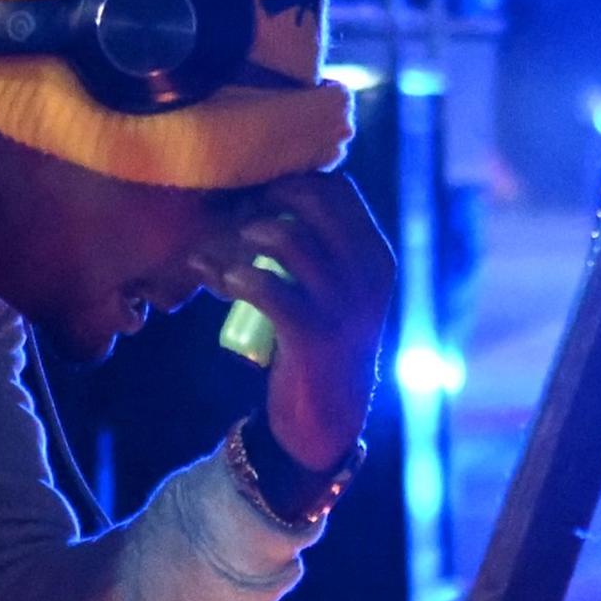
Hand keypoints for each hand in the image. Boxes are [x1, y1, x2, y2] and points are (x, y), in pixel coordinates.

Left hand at [202, 171, 395, 472]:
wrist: (328, 419)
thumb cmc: (322, 344)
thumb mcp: (337, 291)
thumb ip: (319, 248)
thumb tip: (261, 199)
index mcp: (376, 256)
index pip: (337, 188)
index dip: (293, 182)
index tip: (262, 200)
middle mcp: (367, 275)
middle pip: (313, 200)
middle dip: (267, 200)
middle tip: (240, 222)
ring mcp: (343, 305)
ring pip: (286, 239)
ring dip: (244, 240)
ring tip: (228, 260)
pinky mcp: (312, 335)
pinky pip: (267, 287)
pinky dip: (237, 278)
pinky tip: (224, 282)